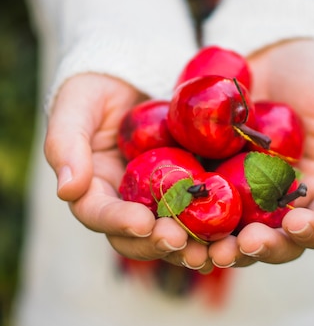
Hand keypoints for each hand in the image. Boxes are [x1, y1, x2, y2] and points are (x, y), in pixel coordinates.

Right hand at [44, 73, 210, 269]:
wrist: (134, 76)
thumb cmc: (96, 89)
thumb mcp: (76, 107)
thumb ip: (66, 144)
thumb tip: (67, 189)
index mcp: (94, 190)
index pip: (99, 214)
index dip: (119, 222)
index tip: (143, 222)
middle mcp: (127, 203)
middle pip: (139, 236)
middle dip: (159, 242)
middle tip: (182, 241)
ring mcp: (160, 199)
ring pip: (174, 233)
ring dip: (192, 246)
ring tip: (213, 250)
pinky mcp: (190, 188)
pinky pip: (203, 211)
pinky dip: (217, 225)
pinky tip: (236, 232)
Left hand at [207, 39, 313, 268]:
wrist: (273, 51)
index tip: (295, 223)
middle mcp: (286, 203)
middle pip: (278, 240)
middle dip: (262, 247)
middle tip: (243, 244)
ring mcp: (247, 193)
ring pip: (236, 231)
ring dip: (221, 245)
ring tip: (205, 248)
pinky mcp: (213, 176)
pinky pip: (202, 201)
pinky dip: (190, 216)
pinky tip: (176, 219)